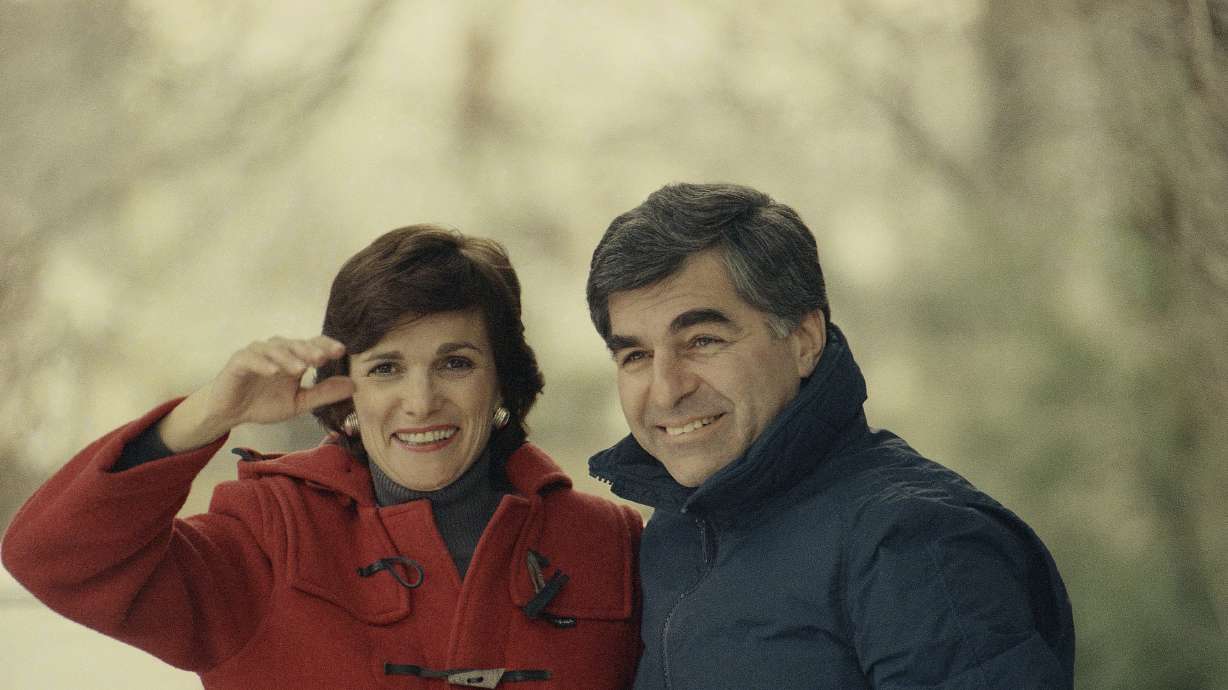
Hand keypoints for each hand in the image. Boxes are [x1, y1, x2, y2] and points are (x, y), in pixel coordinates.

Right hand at [157, 336, 355, 451]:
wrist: (230, 412)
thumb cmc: (263, 403)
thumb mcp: (299, 403)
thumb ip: (324, 393)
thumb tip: (354, 385)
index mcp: (295, 357)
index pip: (314, 345)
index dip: (327, 345)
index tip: (342, 352)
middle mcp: (278, 350)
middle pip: (297, 344)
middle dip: (310, 350)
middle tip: (323, 358)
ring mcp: (258, 353)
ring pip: (276, 349)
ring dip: (289, 357)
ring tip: (301, 368)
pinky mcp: (239, 361)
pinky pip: (252, 358)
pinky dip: (263, 363)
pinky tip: (273, 371)